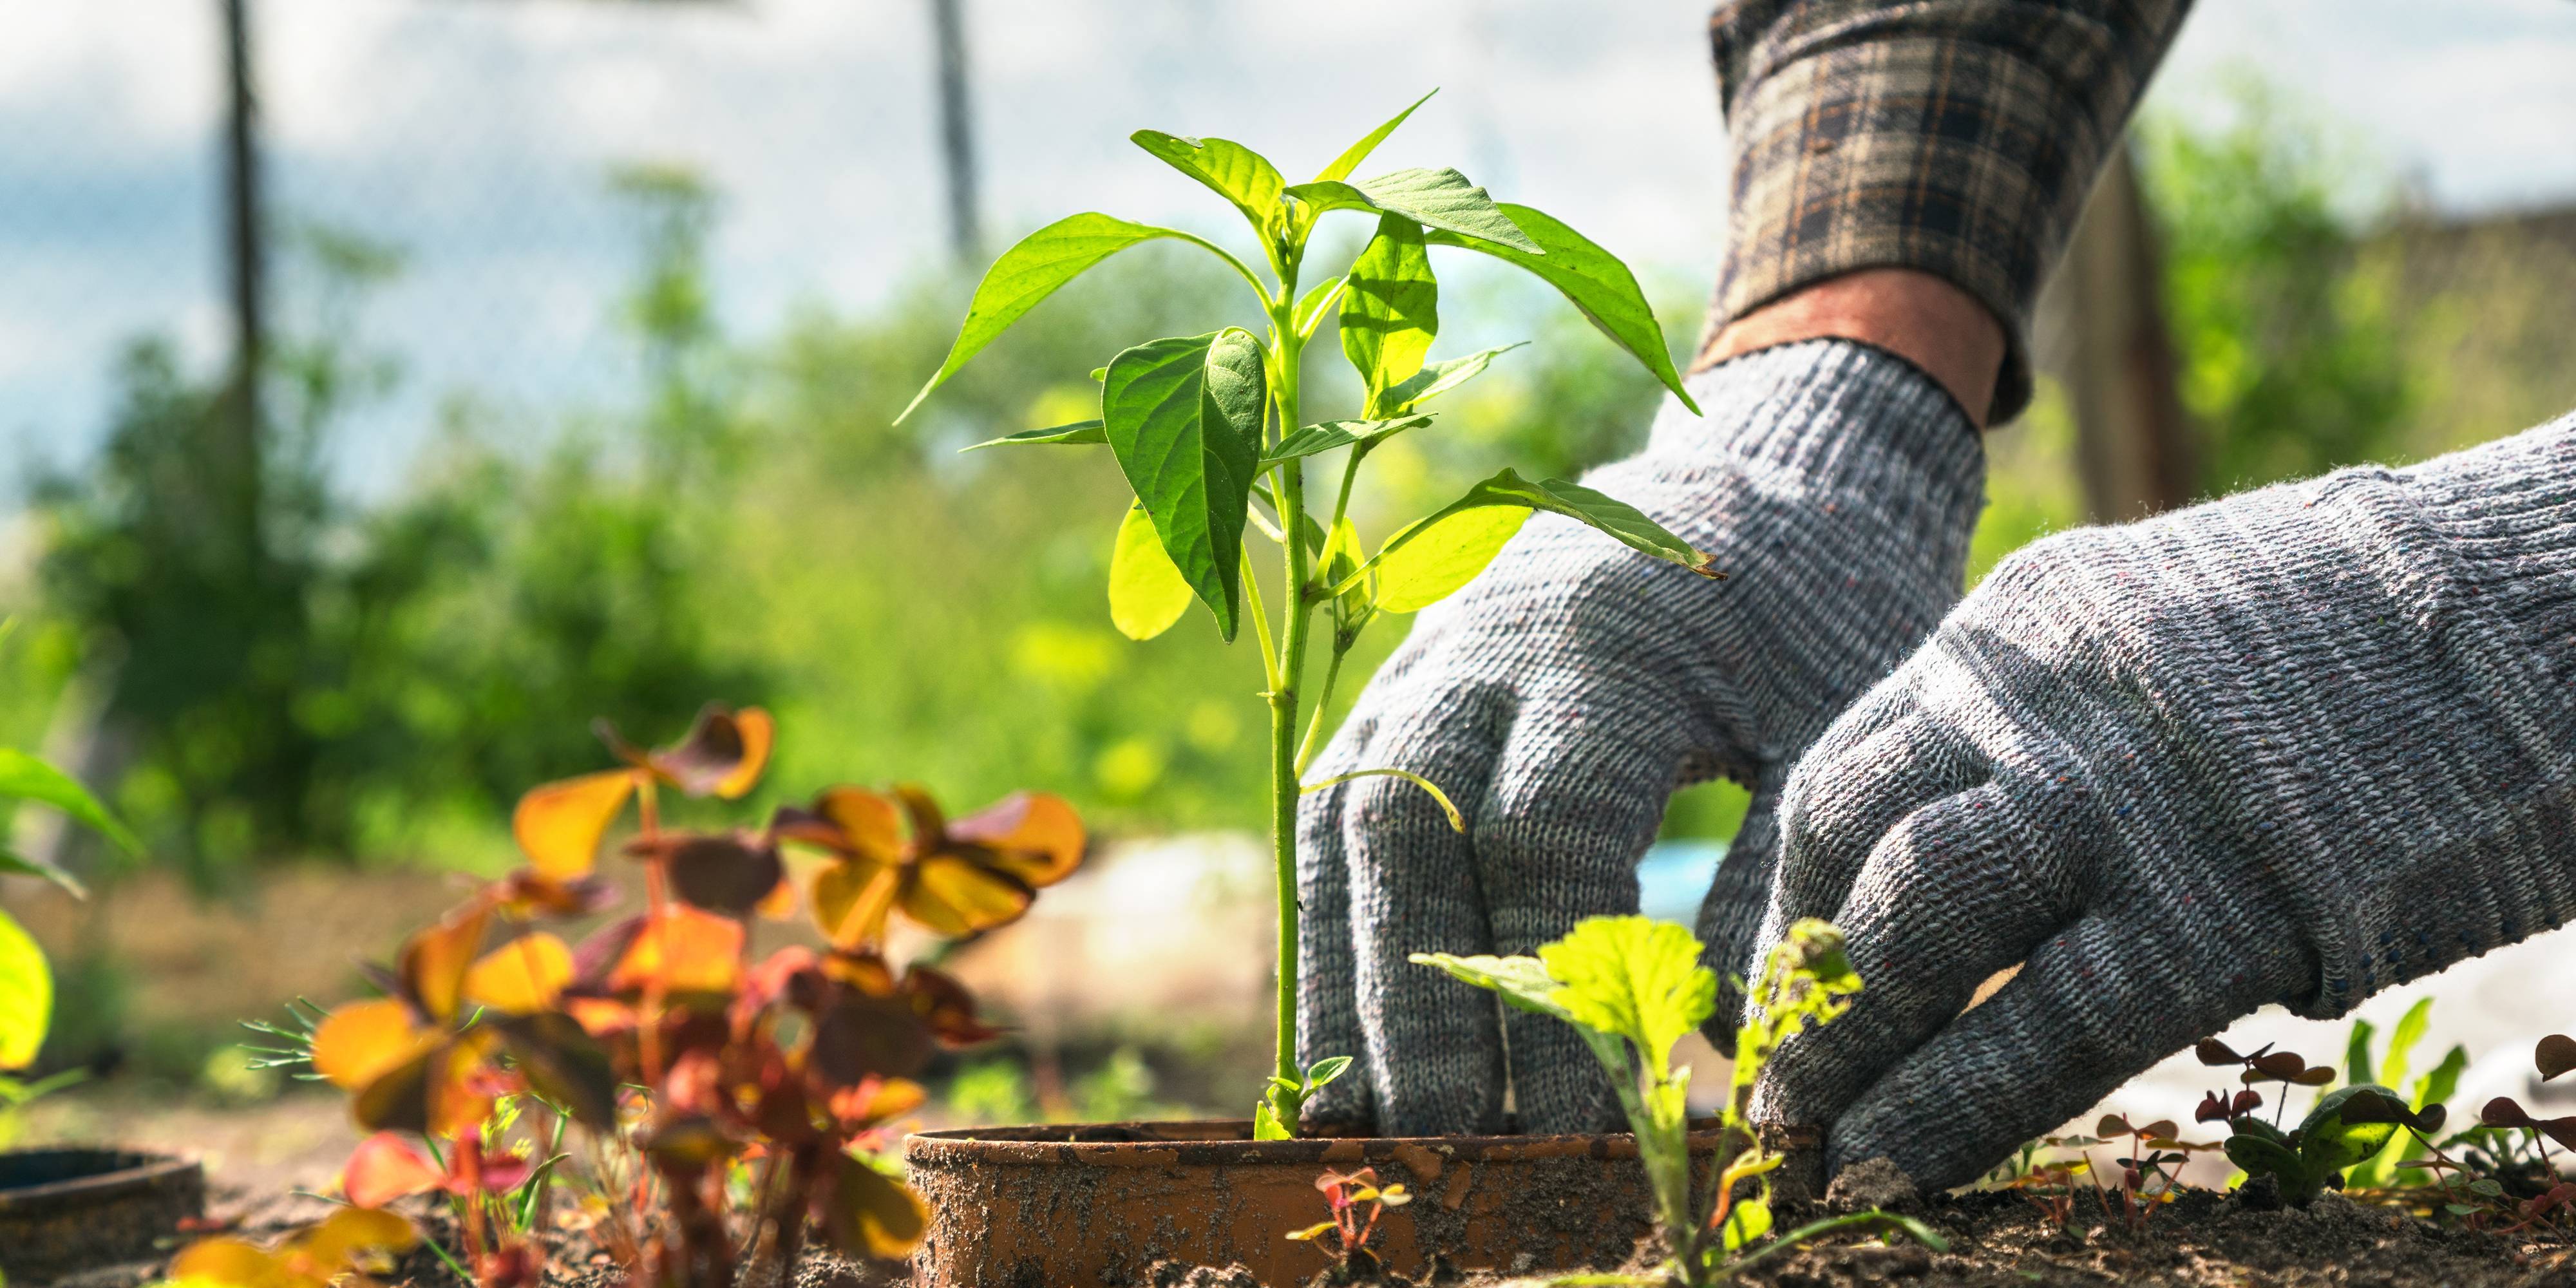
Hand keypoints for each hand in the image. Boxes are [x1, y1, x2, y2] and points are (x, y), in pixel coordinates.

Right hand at [1297, 338, 1984, 1136]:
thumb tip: (1709, 1056)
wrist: (1766, 478)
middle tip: (1454, 1149)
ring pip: (1348, 832)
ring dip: (1356, 983)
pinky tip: (1345, 1041)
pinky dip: (1333, 932)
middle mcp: (1483, 644)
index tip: (1585, 1124)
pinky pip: (1333, 818)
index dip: (1552, 987)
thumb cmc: (1826, 609)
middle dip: (1424, 1008)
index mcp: (1608, 642)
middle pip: (1414, 839)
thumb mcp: (1840, 729)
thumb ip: (1773, 880)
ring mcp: (1421, 660)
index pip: (1545, 837)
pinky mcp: (1397, 690)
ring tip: (1373, 1126)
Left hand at [1752, 418, 2575, 1190]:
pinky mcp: (2207, 911)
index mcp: (2014, 632)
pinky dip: (1951, 1111)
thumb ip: (2056, 717)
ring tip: (1804, 1135)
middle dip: (1795, 976)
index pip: (1843, 774)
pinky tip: (1894, 1167)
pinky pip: (2041, 1030)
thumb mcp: (2154, 630)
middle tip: (1768, 1072)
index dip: (1789, 892)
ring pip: (1914, 930)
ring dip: (1847, 1046)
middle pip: (1849, 849)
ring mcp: (2112, 806)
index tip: (1773, 971)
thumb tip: (1975, 829)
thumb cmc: (2356, 641)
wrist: (2530, 611)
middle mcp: (2032, 705)